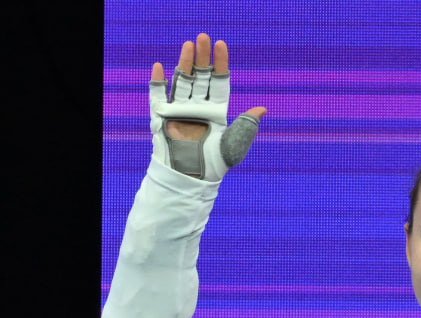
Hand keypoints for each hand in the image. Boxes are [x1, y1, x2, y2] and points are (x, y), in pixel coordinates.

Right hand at [149, 33, 266, 179]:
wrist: (192, 178)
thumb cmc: (216, 165)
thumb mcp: (235, 144)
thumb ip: (246, 125)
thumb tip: (263, 108)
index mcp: (216, 111)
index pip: (218, 82)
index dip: (220, 63)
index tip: (221, 45)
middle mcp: (198, 107)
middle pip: (200, 76)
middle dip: (202, 57)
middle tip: (203, 37)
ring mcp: (179, 111)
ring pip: (182, 81)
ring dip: (184, 63)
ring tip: (188, 45)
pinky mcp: (162, 117)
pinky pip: (158, 97)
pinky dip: (158, 83)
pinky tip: (159, 67)